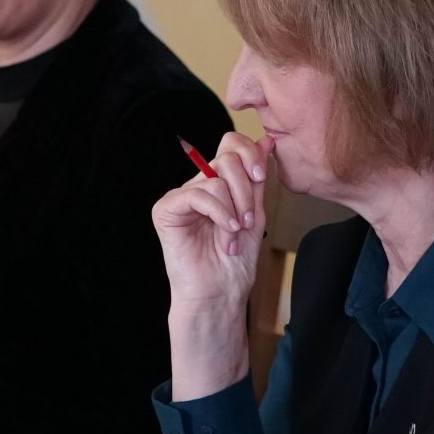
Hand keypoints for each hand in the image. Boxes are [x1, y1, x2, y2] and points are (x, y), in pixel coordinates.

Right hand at [154, 131, 269, 399]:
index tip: (262, 177)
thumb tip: (266, 140)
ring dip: (234, 210)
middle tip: (249, 221)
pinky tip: (226, 233)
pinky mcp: (166, 209)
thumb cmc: (235, 261)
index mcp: (220, 183)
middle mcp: (199, 185)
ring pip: (215, 179)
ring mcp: (182, 196)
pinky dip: (218, 213)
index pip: (231, 144)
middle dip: (246, 190)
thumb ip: (257, 178)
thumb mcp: (255, 213)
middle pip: (226, 157)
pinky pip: (197, 194)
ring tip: (234, 236)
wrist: (220, 293)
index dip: (250, 153)